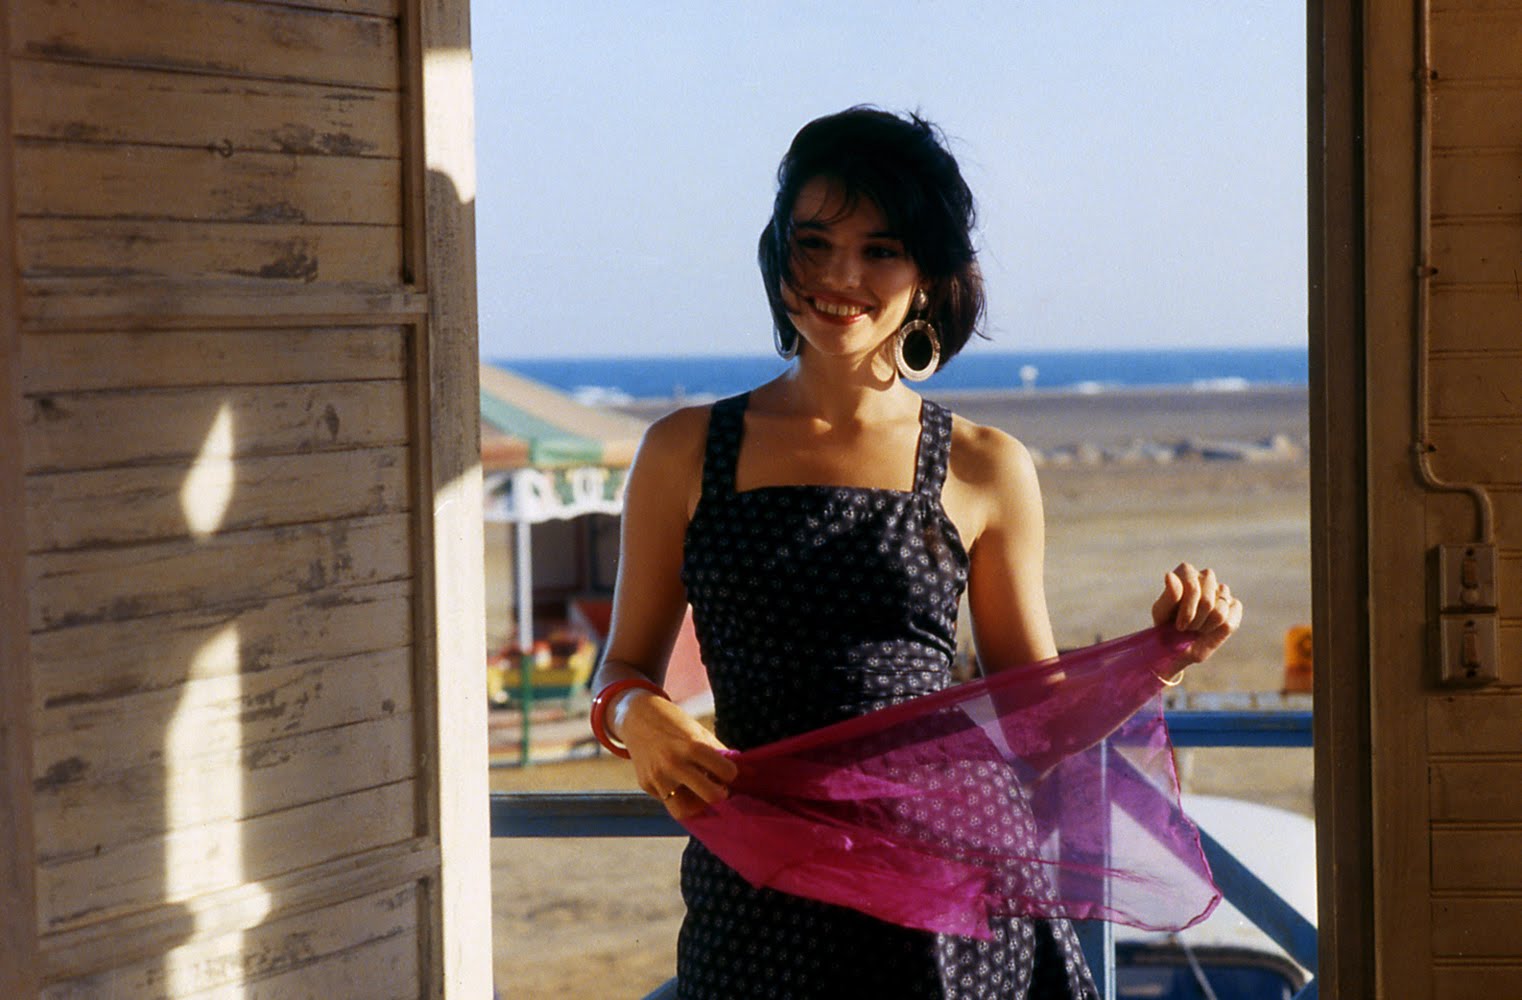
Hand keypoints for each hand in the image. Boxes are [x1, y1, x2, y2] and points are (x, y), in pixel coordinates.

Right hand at [616, 692, 738, 820]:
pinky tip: (678, 783)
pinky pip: (667, 801)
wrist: (636, 716)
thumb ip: (719, 753)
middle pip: (710, 796)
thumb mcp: (698, 732)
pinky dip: (678, 796)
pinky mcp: (646, 785)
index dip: (732, 774)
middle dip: (720, 796)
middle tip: (720, 790)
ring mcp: (657, 778)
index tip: (729, 772)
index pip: (726, 773)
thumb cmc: (673, 722)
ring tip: (699, 795)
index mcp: (691, 746)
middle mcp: (673, 764)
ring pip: (684, 811)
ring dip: (696, 806)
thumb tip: (746, 772)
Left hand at [1151, 562, 1243, 666]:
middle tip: (1185, 628)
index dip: (1187, 611)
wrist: (1178, 644)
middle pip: (1207, 602)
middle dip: (1194, 621)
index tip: (1179, 625)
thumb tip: (1169, 575)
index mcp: (1186, 572)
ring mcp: (1222, 590)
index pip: (1192, 587)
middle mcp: (1206, 576)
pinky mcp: (1234, 605)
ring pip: (1219, 613)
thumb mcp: (1161, 613)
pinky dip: (1217, 631)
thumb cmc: (1166, 625)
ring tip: (1196, 627)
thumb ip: (1168, 595)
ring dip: (1204, 627)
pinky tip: (1209, 628)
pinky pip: (1230, 622)